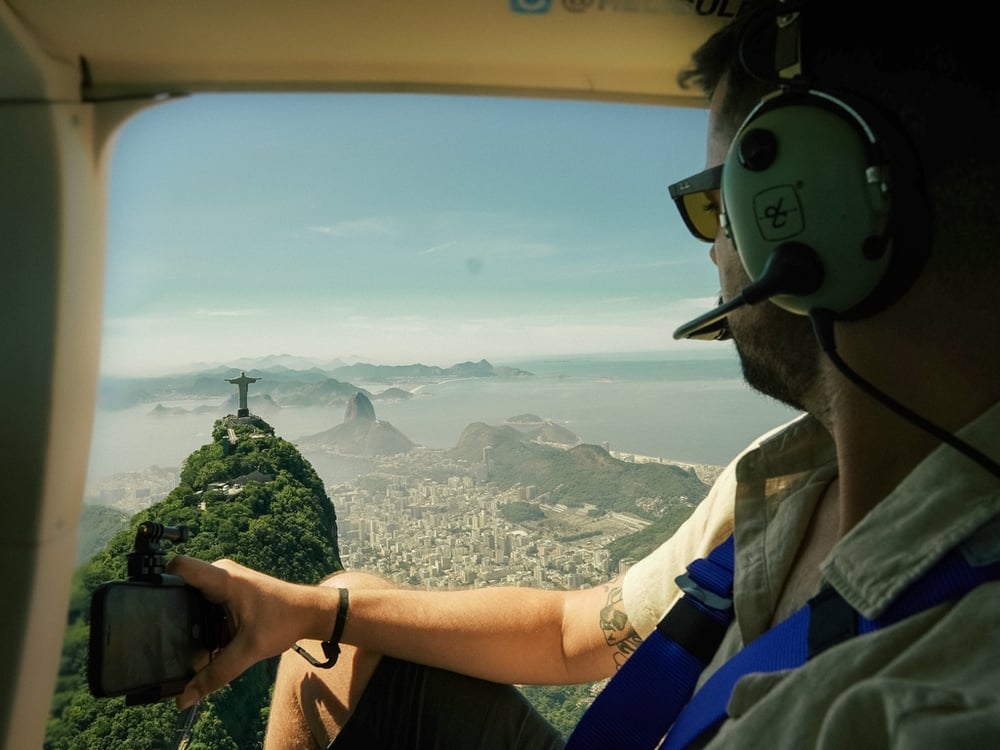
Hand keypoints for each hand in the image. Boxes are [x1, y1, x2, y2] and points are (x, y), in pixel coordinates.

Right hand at [166, 555, 322, 709]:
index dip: (157, 579)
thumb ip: (215, 674)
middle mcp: (219, 574)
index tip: (146, 604)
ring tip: (180, 642)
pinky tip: (202, 640)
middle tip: (160, 636)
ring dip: (187, 618)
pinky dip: (201, 621)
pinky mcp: (227, 592)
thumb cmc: (284, 620)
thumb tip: (185, 698)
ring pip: (191, 596)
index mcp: (221, 578)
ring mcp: (223, 582)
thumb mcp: (248, 650)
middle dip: (169, 609)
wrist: (309, 612)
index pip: (177, 566)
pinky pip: (203, 602)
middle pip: (179, 586)